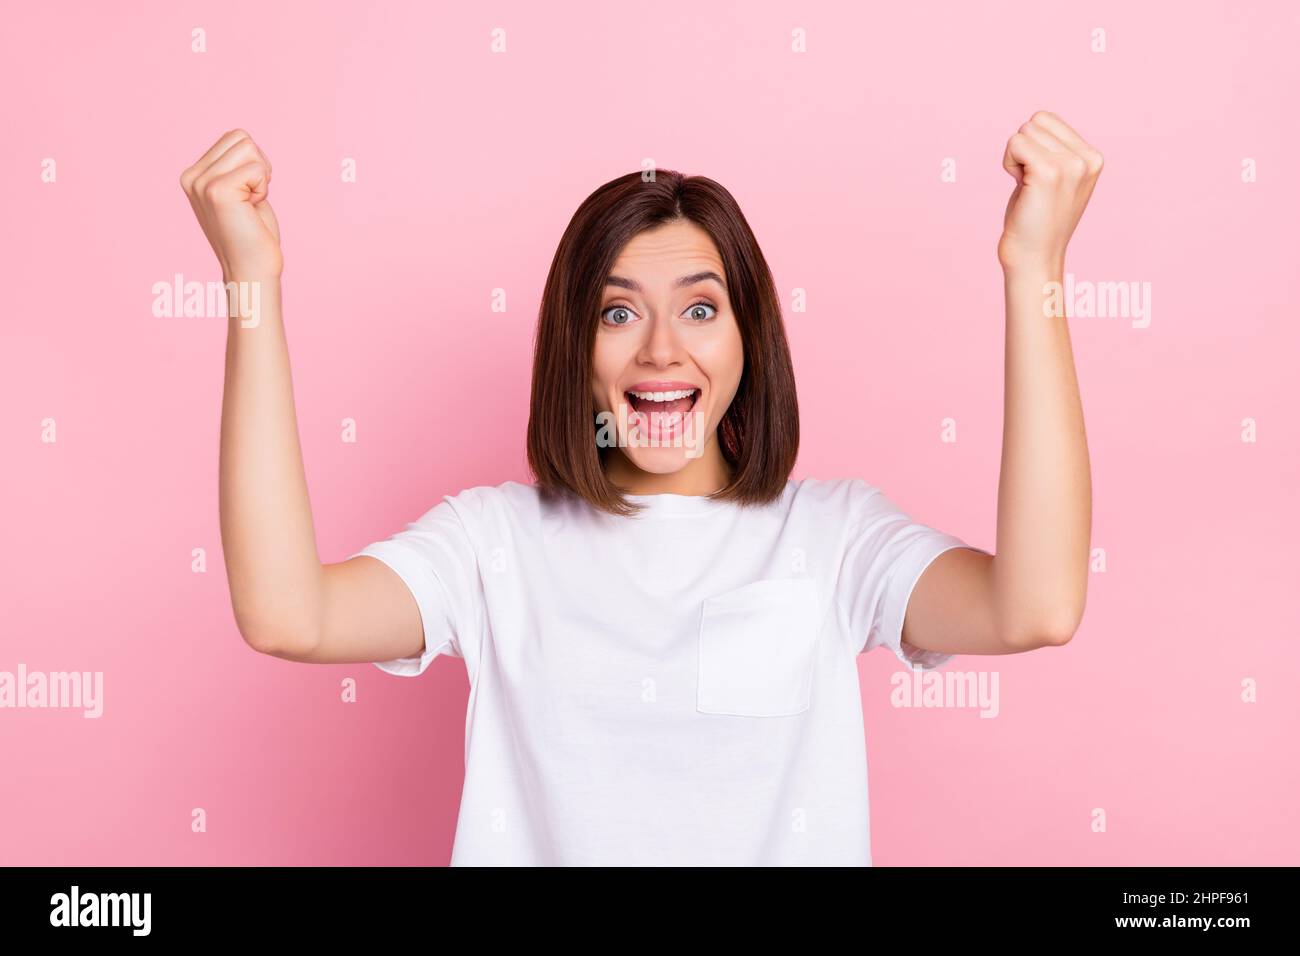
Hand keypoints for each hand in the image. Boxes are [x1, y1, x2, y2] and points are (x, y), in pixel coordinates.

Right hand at [180, 130, 282, 279]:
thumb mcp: (238, 190)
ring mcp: (201, 183)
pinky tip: (252, 209)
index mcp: (193, 174)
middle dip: (258, 166)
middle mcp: (191, 176)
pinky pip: (257, 169)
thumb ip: (233, 165)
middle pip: (240, 137)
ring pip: (248, 147)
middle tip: (251, 199)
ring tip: (250, 203)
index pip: (234, 137)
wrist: (251, 269)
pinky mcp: (217, 191)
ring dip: (261, 177)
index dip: (254, 163)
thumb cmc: (252, 233)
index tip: (247, 194)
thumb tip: (241, 138)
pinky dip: (263, 189)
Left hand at [997, 111, 1102, 272]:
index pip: (1047, 119)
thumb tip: (1035, 121)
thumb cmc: (1037, 220)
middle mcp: (1086, 159)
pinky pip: (1014, 143)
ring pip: (1024, 131)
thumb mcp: (1058, 179)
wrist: (1035, 257)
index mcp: (1092, 158)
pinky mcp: (1048, 172)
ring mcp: (1070, 165)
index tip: (1038, 177)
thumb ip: (1056, 150)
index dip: (1032, 145)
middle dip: (1023, 151)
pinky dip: (1008, 164)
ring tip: (1027, 187)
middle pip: (1035, 122)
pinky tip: (1020, 187)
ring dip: (1015, 158)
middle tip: (1031, 184)